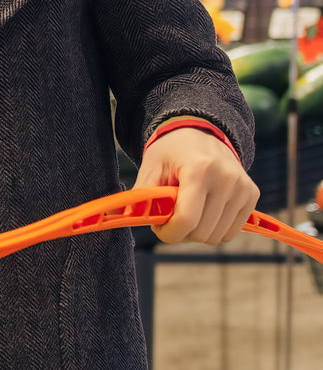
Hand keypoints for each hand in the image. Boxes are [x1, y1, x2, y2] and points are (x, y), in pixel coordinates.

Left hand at [134, 126, 259, 243]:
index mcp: (199, 169)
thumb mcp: (150, 168)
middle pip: (202, 232)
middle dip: (181, 232)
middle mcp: (226, 178)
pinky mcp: (251, 194)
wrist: (201, 132)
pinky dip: (214, 228)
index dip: (169, 233)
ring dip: (197, 232)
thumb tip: (118, 216)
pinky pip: (231, 232)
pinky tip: (204, 209)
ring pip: (218, 237)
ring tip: (187, 210)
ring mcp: (242, 187)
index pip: (187, 219)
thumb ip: (141, 196)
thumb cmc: (171, 152)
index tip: (158, 227)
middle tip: (170, 215)